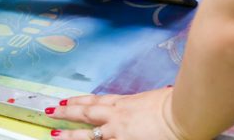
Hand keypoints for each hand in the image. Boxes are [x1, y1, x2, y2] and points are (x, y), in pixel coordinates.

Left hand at [46, 88, 180, 139]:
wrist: (182, 115)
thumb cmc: (176, 104)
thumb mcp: (157, 98)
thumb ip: (146, 104)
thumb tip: (152, 102)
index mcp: (126, 103)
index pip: (98, 101)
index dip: (82, 101)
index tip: (69, 101)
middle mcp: (118, 116)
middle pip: (87, 113)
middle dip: (68, 112)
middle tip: (51, 111)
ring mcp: (118, 132)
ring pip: (88, 134)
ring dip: (70, 135)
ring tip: (54, 134)